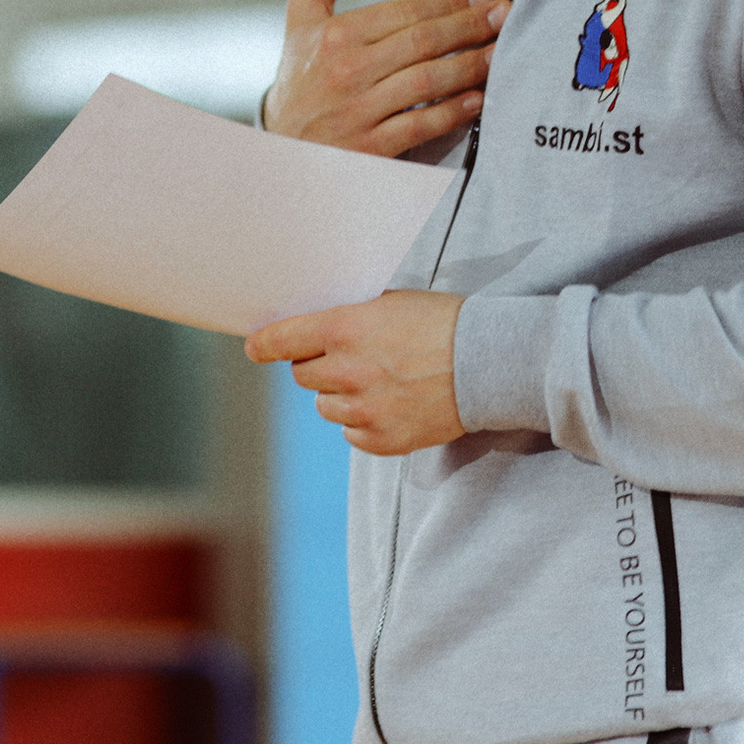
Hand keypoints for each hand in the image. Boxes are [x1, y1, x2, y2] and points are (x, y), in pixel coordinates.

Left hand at [245, 290, 466, 454]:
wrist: (489, 362)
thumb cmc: (442, 323)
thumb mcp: (389, 303)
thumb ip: (348, 319)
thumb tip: (314, 332)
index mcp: (344, 330)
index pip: (283, 340)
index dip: (264, 344)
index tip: (254, 349)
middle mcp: (348, 371)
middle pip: (303, 376)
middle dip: (319, 366)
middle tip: (350, 358)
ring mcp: (365, 410)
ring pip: (324, 407)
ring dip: (340, 395)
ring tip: (379, 382)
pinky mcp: (383, 439)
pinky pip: (350, 434)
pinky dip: (362, 422)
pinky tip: (391, 404)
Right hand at [262, 0, 507, 155]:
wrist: (276, 146)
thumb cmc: (298, 74)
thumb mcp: (303, 16)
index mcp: (335, 34)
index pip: (405, 11)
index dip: (450, 2)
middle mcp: (346, 70)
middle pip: (422, 42)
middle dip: (470, 27)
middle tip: (506, 16)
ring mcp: (358, 110)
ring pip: (428, 82)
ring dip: (470, 66)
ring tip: (500, 53)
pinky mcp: (369, 148)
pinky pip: (421, 126)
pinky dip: (453, 112)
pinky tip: (478, 99)